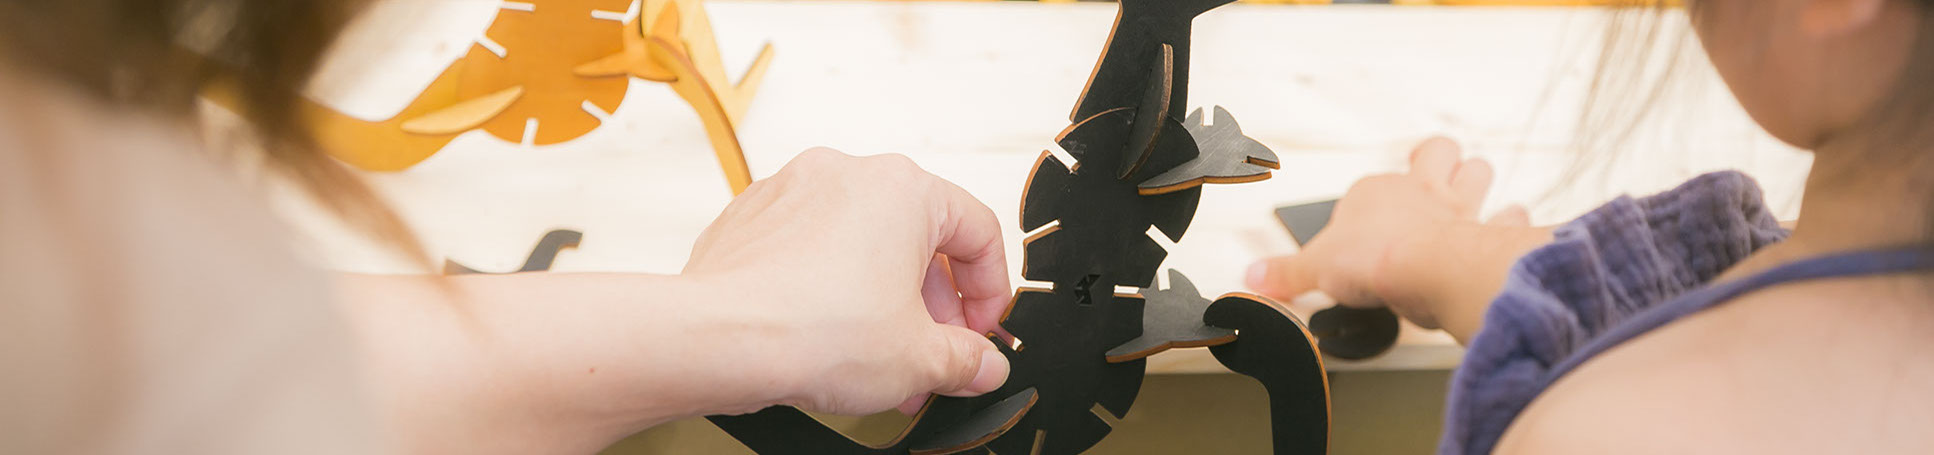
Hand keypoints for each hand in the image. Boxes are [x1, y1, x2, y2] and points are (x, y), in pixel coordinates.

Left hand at [683, 148, 1011, 415]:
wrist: (718, 339)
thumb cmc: (809, 330)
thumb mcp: (918, 359)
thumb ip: (966, 360)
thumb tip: (982, 365)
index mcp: (904, 189)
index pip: (978, 231)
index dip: (991, 291)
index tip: (981, 331)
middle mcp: (848, 175)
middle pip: (917, 239)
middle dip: (932, 307)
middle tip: (933, 354)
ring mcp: (794, 191)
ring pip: (861, 245)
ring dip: (882, 302)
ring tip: (880, 360)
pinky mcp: (753, 218)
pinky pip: (810, 249)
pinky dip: (829, 288)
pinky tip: (828, 337)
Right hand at [1245, 137, 1526, 329]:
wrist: (1424, 273)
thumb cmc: (1374, 259)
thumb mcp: (1314, 269)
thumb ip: (1284, 274)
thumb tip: (1253, 279)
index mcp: (1376, 193)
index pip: (1373, 185)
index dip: (1370, 202)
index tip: (1360, 230)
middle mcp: (1420, 192)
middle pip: (1436, 153)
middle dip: (1436, 160)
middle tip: (1430, 173)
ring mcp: (1457, 210)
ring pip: (1477, 171)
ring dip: (1474, 178)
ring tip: (1468, 190)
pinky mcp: (1483, 235)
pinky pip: (1506, 218)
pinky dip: (1508, 221)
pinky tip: (1505, 226)